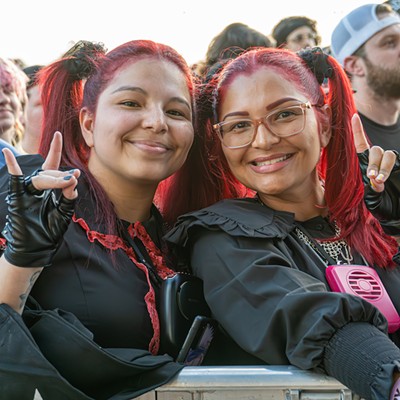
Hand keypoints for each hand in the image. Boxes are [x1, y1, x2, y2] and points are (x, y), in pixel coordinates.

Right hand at [1, 132, 80, 266]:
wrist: (37, 246)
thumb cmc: (51, 230)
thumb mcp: (65, 211)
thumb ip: (69, 195)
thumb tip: (74, 177)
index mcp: (49, 187)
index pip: (52, 164)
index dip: (55, 149)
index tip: (57, 133)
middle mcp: (37, 186)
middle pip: (50, 172)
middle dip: (63, 176)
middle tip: (73, 179)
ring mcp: (27, 190)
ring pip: (40, 177)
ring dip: (54, 178)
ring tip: (67, 181)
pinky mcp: (19, 197)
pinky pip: (15, 180)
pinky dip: (12, 166)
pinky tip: (7, 153)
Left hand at [353, 114, 399, 225]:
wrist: (397, 213)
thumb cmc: (383, 207)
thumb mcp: (373, 200)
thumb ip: (373, 190)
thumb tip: (376, 180)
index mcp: (367, 167)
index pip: (362, 146)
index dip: (358, 131)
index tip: (354, 117)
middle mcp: (380, 163)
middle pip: (376, 151)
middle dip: (373, 163)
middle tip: (372, 177)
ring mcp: (393, 164)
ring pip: (388, 154)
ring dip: (383, 166)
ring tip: (380, 180)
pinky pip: (397, 160)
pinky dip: (389, 168)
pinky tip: (384, 178)